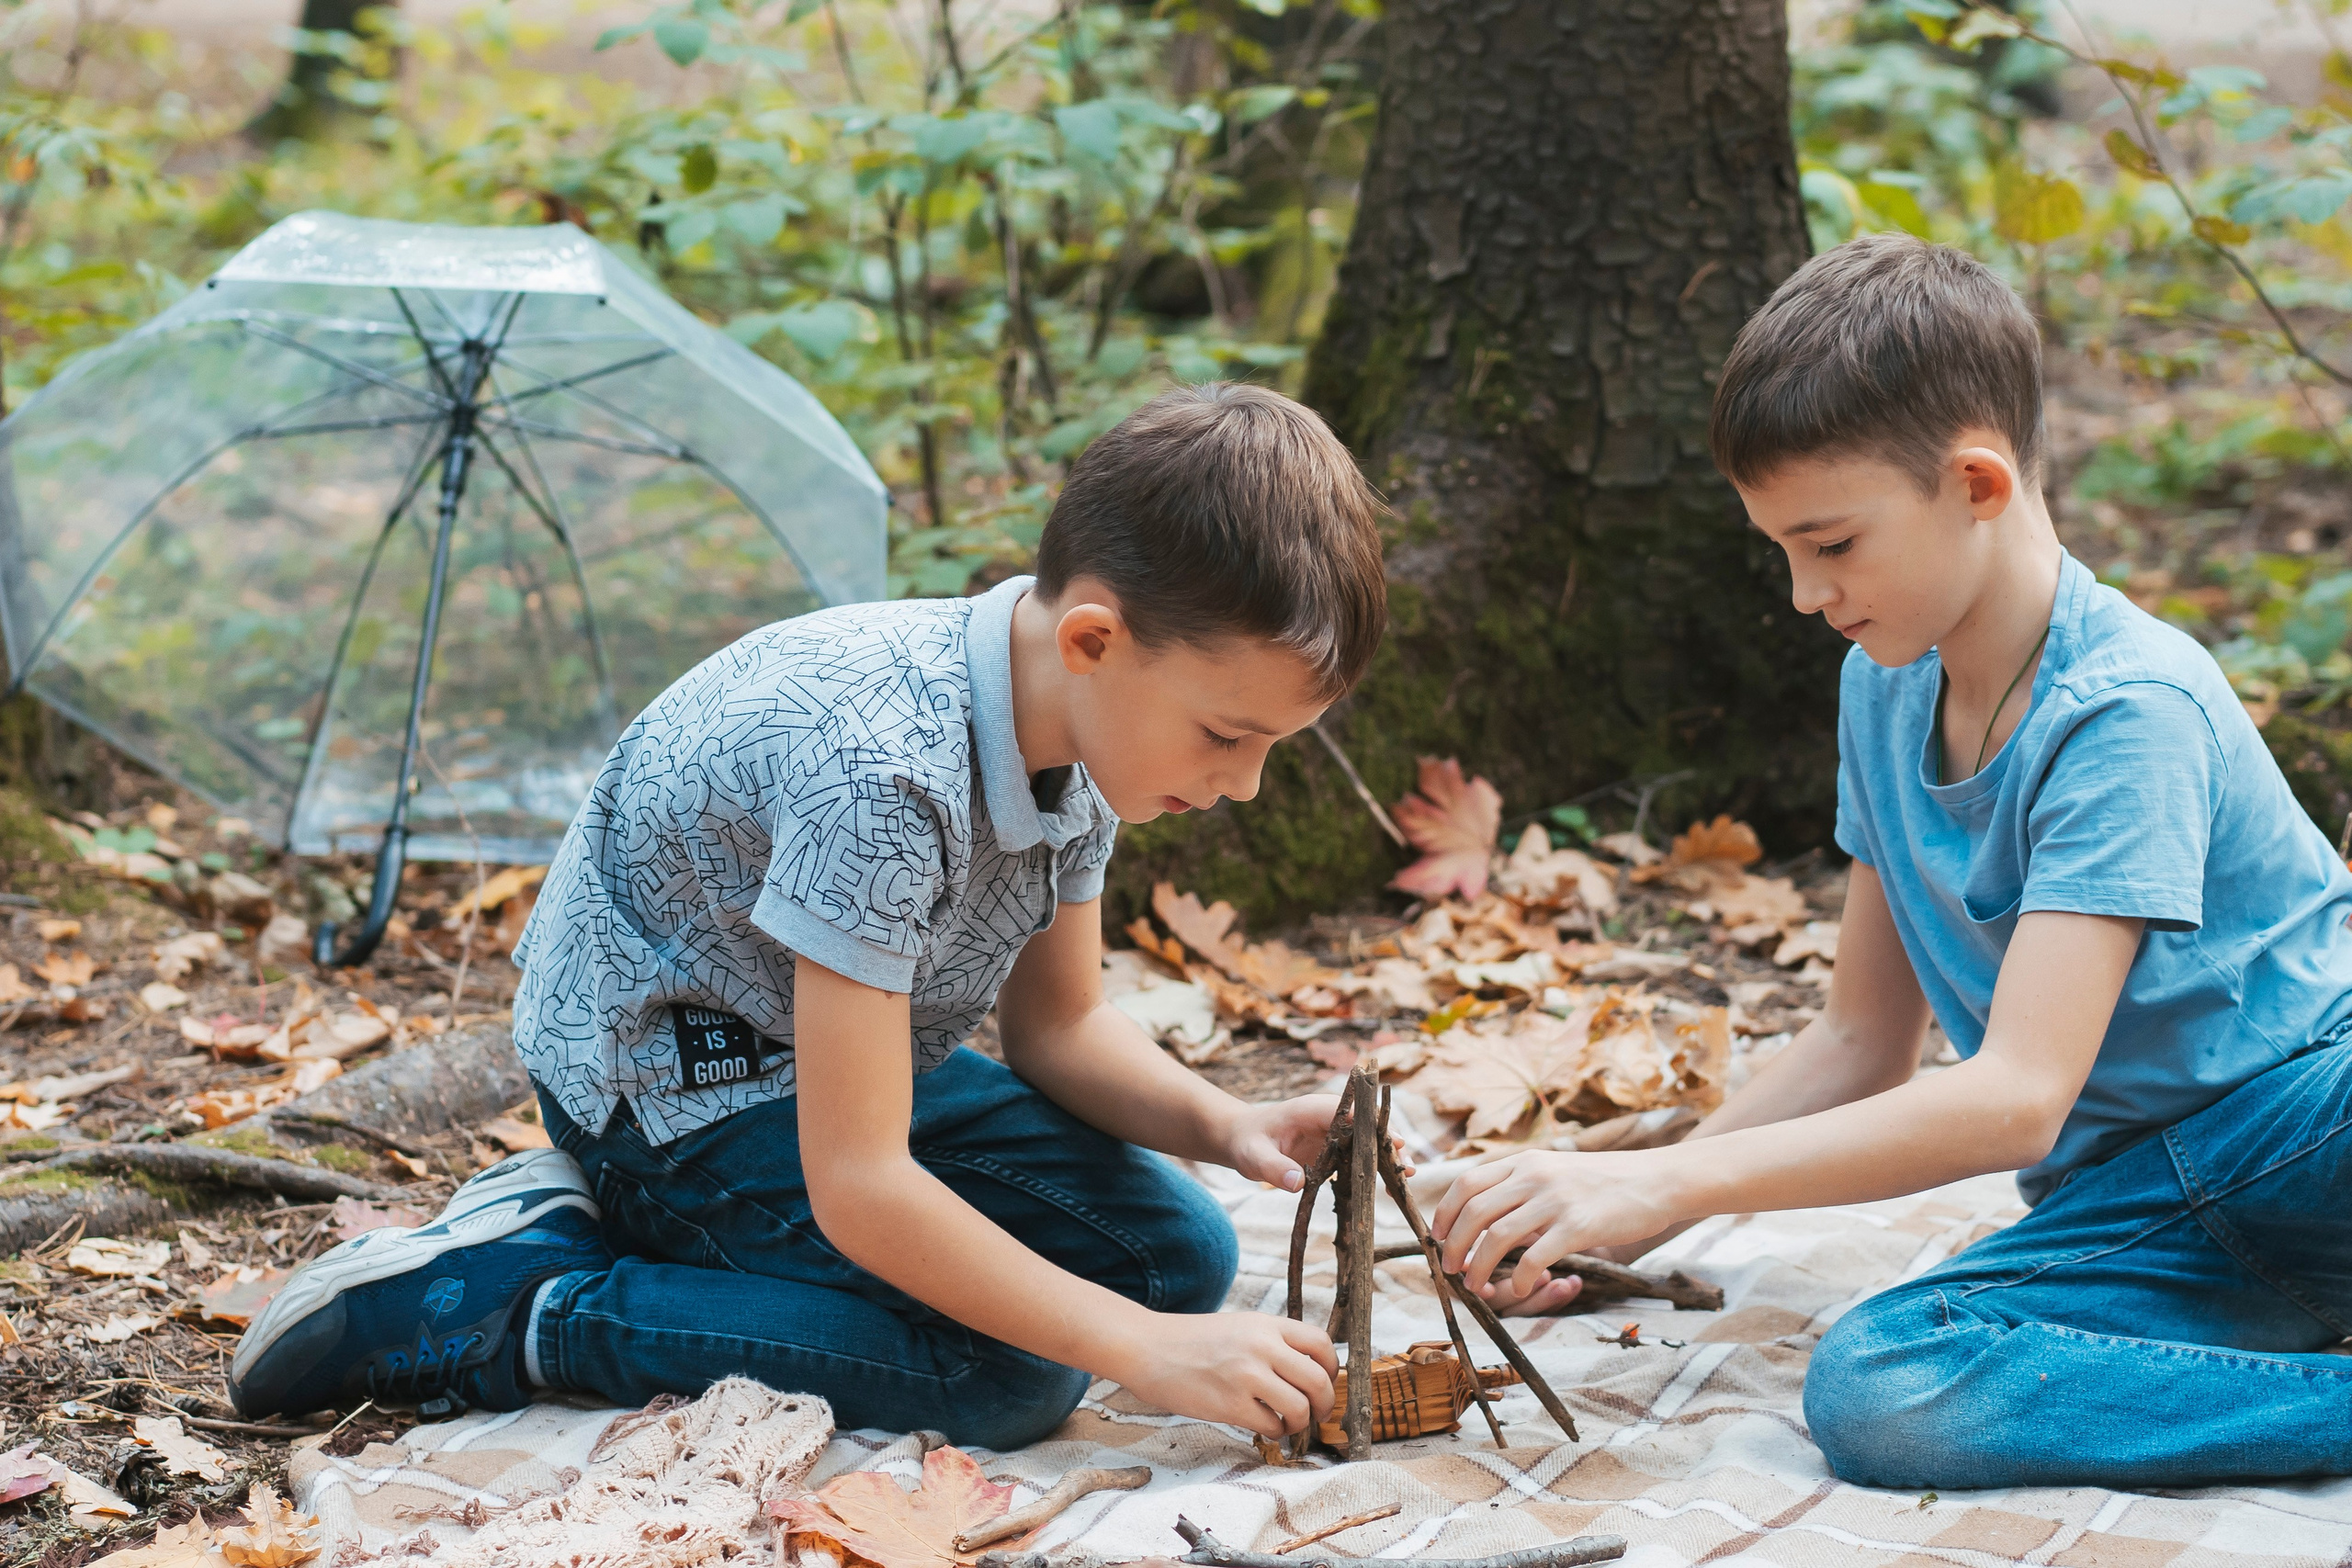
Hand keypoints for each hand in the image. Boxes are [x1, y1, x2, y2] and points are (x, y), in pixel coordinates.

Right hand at [1107, 1310, 1337, 1438]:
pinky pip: (1272, 1426)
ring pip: (1300, 1408)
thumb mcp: (1239, 1326)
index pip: (1322, 1344)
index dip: (1332, 1369)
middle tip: (1315, 1413)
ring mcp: (1246, 1375)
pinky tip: (1265, 1428)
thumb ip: (1272, 1341)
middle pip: (1319, 1380)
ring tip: (1286, 1423)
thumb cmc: (1192, 1341)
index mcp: (1266, 1324)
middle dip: (1323, 1404)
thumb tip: (1307, 1369)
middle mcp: (1262, 1346)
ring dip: (1299, 1422)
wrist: (1148, 1348)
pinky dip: (1275, 1433)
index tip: (1324, 1382)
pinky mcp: (1230, 1404)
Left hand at [1223, 1095, 1411, 1191]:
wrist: (1243, 1140)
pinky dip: (1375, 1170)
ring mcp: (1336, 1134)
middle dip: (1389, 1145)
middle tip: (1408, 1167)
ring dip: (1388, 1159)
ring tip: (1407, 1178)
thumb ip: (1274, 1168)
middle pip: (1367, 1127)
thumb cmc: (1248, 1143)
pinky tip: (1390, 1189)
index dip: (1374, 1127)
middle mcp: (1330, 1118)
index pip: (1351, 1113)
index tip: (1395, 1143)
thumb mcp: (1253, 1157)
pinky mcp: (1336, 1150)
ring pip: (1369, 1142)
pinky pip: (1360, 1157)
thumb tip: (1298, 1183)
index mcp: (1313, 1110)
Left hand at [1430, 1149, 1677, 1308]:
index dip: (1444, 1214)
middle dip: (1452, 1245)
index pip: (1466, 1184)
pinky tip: (1517, 1288)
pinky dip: (1517, 1279)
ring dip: (1477, 1267)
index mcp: (1525, 1162)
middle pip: (1473, 1212)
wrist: (1657, 1180)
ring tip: (1475, 1285)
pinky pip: (1533, 1258)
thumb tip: (1488, 1216)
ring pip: (1496, 1237)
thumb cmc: (1605, 1181)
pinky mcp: (1577, 1226)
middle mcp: (1534, 1176)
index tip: (1436, 1237)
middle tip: (1449, 1269)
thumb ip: (1523, 1186)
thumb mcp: (1556, 1170)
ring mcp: (1555, 1201)